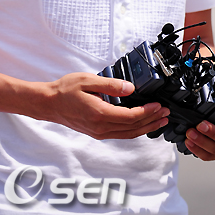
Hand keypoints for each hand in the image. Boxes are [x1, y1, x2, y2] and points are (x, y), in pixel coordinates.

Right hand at [43, 72, 169, 139]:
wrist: (49, 104)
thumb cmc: (65, 90)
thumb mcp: (88, 80)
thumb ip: (111, 85)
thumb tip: (130, 88)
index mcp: (100, 114)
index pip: (131, 117)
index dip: (147, 112)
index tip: (158, 105)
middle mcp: (101, 127)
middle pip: (133, 128)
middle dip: (151, 120)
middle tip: (165, 114)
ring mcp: (99, 132)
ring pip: (128, 134)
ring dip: (145, 128)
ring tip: (159, 121)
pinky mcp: (97, 132)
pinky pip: (120, 134)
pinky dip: (134, 130)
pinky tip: (140, 125)